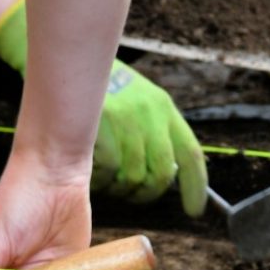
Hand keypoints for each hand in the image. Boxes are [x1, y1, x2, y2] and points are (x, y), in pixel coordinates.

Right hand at [95, 61, 207, 216]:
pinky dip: (101, 180)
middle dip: (147, 193)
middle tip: (132, 194)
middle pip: (162, 173)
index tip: (193, 210)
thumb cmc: (102, 87)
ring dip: (120, 188)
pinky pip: (109, 171)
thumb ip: (152, 132)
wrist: (73, 59)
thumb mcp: (137, 100)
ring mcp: (127, 118)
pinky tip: (92, 171)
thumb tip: (161, 175)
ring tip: (107, 179)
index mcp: (163, 107)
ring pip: (133, 177)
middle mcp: (150, 112)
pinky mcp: (103, 123)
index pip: (191, 154)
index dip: (196, 187)